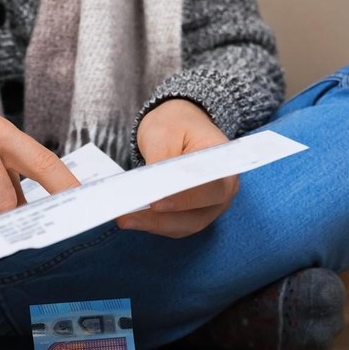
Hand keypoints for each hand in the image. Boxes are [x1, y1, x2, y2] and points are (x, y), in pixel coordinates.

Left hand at [115, 99, 238, 237]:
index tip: (157, 203)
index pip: (210, 189)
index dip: (184, 200)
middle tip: (128, 216)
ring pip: (183, 225)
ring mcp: (209, 206)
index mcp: (224, 165)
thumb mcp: (164, 133)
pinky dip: (153, 224)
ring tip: (124, 219)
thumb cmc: (176, 124)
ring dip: (152, 225)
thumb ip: (160, 161)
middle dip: (161, 219)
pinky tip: (131, 219)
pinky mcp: (193, 213)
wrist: (180, 124)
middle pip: (196, 215)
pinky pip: (174, 225)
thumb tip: (149, 188)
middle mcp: (223, 191)